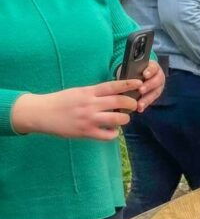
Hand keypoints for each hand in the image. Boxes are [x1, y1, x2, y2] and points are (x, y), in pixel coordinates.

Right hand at [11, 79, 142, 140]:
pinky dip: (113, 133)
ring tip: (123, 119)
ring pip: (117, 119)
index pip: (113, 86)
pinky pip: (107, 135)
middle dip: (131, 104)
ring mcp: (89, 119)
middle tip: (134, 105)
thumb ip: (95, 92)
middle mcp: (91, 104)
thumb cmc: (61, 101)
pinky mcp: (85, 132)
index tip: (139, 83)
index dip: (128, 84)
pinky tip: (113, 131)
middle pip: (120, 102)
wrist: (41, 113)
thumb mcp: (78, 91)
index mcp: (89, 92)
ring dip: (125, 119)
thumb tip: (114, 93)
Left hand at [136, 61, 164, 111]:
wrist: (134, 76)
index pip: (153, 68)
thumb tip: (127, 75)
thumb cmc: (133, 70)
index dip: (150, 71)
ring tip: (140, 104)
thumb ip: (131, 70)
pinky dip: (145, 105)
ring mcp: (158, 87)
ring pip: (155, 93)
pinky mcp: (154, 96)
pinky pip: (150, 101)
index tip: (145, 75)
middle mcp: (158, 76)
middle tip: (140, 90)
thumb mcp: (132, 67)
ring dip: (147, 99)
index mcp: (153, 67)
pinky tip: (139, 109)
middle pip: (156, 81)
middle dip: (148, 86)